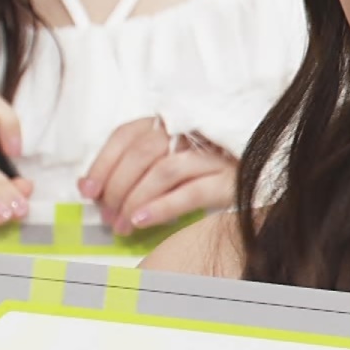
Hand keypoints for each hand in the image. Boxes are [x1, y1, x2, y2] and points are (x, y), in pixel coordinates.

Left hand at [78, 118, 237, 235]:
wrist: (262, 186)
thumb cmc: (208, 180)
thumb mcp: (170, 167)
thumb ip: (138, 170)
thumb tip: (95, 189)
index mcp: (175, 125)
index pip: (128, 134)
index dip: (103, 162)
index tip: (87, 190)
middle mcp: (194, 133)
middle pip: (143, 152)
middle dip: (117, 186)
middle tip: (108, 216)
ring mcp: (215, 156)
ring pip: (164, 170)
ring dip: (135, 199)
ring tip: (123, 225)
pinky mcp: (232, 180)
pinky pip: (192, 192)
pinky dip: (162, 207)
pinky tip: (143, 220)